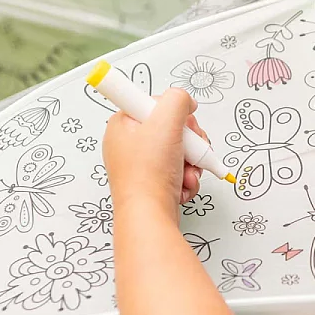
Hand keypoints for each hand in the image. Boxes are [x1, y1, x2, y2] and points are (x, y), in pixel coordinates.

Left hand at [103, 89, 208, 219]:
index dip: (173, 111)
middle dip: (189, 141)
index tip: (180, 120)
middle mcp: (129, 144)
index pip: (153, 103)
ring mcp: (141, 165)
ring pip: (179, 151)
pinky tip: (183, 184)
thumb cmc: (149, 172)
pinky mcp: (153, 182)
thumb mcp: (166, 120)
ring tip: (186, 172)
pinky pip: (178, 171)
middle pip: (171, 128)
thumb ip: (178, 99)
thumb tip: (185, 102)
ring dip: (191, 161)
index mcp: (122, 125)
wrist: (149, 215)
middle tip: (189, 149)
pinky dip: (186, 177)